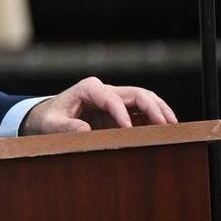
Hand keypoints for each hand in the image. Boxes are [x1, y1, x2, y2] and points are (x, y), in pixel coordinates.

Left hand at [20, 76, 177, 135]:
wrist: (47, 117)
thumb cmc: (49, 119)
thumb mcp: (51, 124)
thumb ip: (66, 127)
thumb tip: (85, 130)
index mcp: (88, 89)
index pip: (111, 98)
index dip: (122, 113)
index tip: (129, 131)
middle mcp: (104, 90)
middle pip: (136, 94)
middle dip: (153, 109)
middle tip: (166, 127)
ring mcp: (114, 98)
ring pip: (144, 98)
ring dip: (160, 111)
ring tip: (173, 128)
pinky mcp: (120, 109)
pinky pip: (142, 110)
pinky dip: (155, 117)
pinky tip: (165, 130)